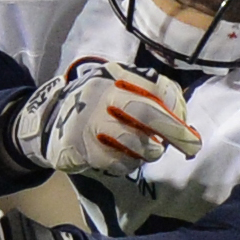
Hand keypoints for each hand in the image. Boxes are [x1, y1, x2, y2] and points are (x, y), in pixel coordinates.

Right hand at [11, 59, 200, 175]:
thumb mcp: (118, 89)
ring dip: (150, 151)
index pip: (157, 85)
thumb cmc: (95, 106)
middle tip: (191, 147)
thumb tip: (184, 123)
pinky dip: (129, 164)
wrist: (47, 121)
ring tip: (151, 152)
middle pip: (146, 113)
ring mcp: (89, 121)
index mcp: (116, 75)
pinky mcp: (81, 146)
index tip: (185, 121)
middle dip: (174, 132)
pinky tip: (127, 160)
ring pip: (133, 140)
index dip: (177, 105)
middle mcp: (102, 94)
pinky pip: (117, 161)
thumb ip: (149, 98)